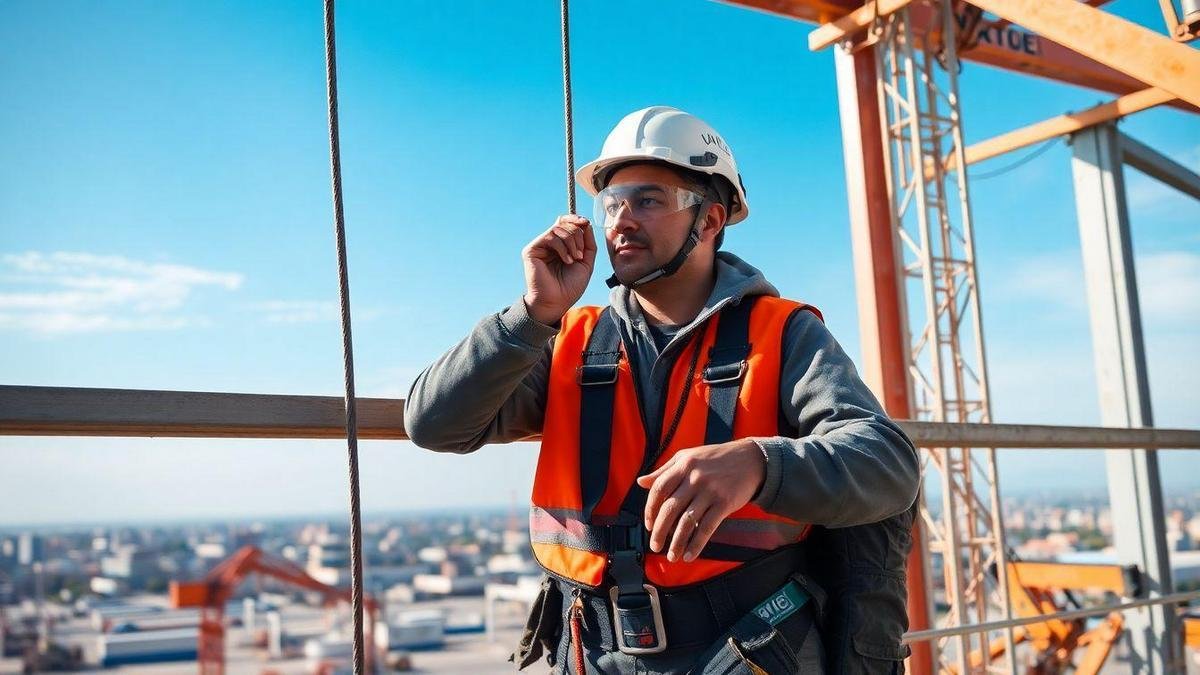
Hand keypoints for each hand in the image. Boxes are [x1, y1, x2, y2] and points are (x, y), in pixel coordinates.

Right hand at [521, 215, 596, 324]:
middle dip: (577, 236)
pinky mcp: (531, 250)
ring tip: (575, 259)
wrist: (557, 302)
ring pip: (558, 228)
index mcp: (560, 245)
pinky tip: (567, 260)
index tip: (586, 223)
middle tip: (580, 255)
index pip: (565, 222)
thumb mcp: (586, 262)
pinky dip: (563, 247)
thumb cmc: (570, 286)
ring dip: (572, 242)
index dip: (576, 219)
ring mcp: (539, 246)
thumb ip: (588, 242)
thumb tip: (585, 222)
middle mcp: (548, 244)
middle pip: (564, 223)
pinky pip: (550, 237)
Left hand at [635, 440, 765, 562]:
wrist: (752, 459)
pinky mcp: (724, 503)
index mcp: (683, 464)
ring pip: (687, 521)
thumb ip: (664, 470)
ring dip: (677, 542)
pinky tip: (690, 555)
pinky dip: (697, 544)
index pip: (659, 488)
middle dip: (659, 531)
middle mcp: (694, 478)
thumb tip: (641, 482)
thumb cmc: (717, 458)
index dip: (650, 509)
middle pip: (670, 508)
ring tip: (671, 556)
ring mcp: (710, 491)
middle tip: (655, 546)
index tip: (648, 524)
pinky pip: (707, 527)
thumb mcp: (688, 457)